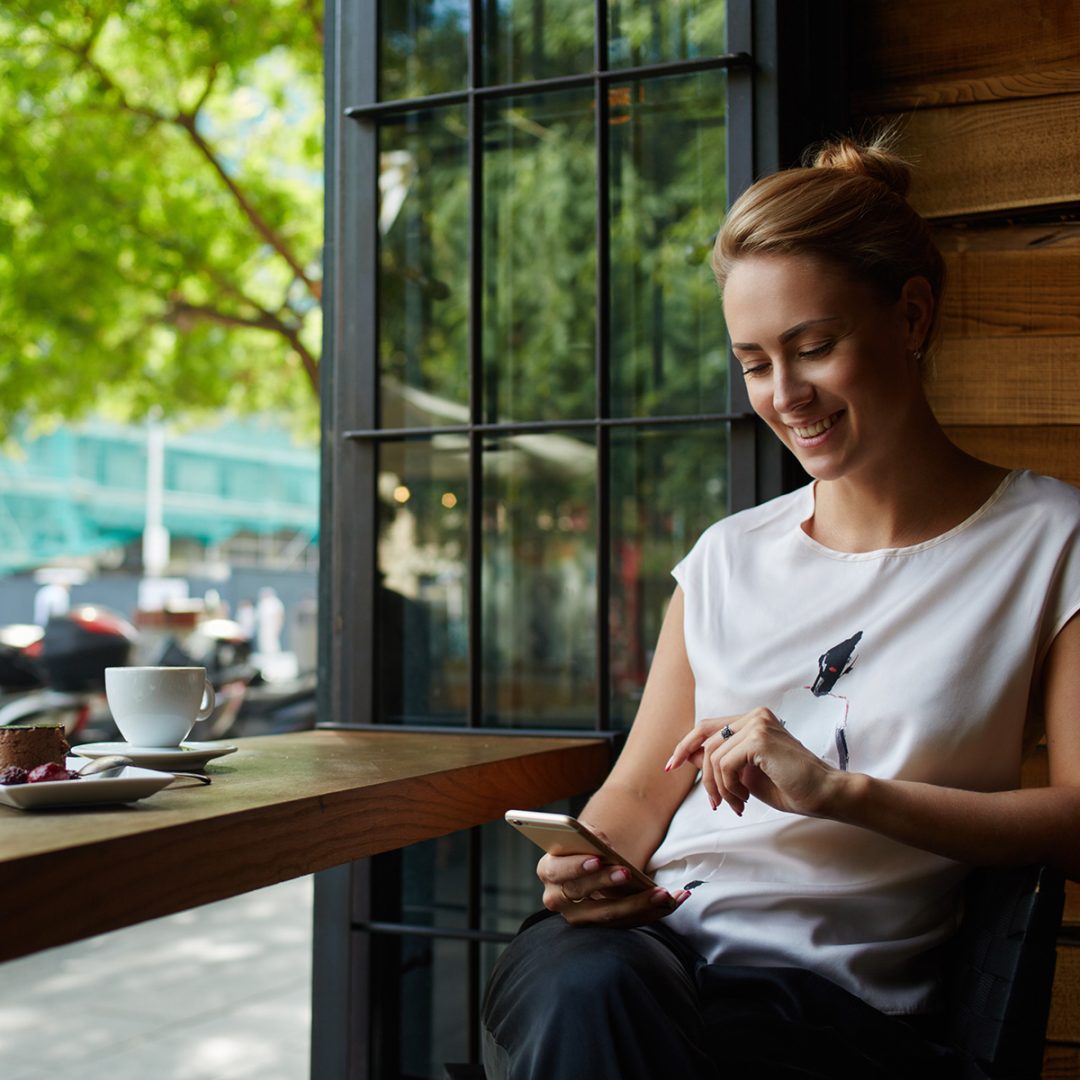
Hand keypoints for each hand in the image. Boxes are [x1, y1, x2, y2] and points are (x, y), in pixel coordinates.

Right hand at [536, 829, 689, 927]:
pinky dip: (653, 912)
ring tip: (665, 893)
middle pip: (583, 895)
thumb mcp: (583, 836)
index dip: (577, 866)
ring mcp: (579, 916)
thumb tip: (602, 842)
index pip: (558, 871)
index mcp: (549, 871)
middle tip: (629, 872)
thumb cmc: (584, 845)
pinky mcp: (602, 926)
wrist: (589, 862)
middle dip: (607, 883)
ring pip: (608, 915)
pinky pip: (627, 923)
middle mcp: (558, 898)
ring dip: (639, 905)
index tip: (597, 858)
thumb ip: (588, 836)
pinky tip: (676, 899)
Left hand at [664, 708, 842, 818]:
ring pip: (713, 756)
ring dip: (719, 787)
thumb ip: (721, 762)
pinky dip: (728, 787)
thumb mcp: (747, 775)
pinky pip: (724, 764)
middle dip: (699, 771)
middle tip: (711, 802)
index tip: (671, 766)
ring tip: (737, 805)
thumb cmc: (793, 787)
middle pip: (705, 738)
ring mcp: (758, 723)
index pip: (708, 727)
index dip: (686, 746)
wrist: (826, 794)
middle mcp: (755, 716)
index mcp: (754, 720)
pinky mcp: (759, 739)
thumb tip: (689, 756)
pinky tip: (744, 800)